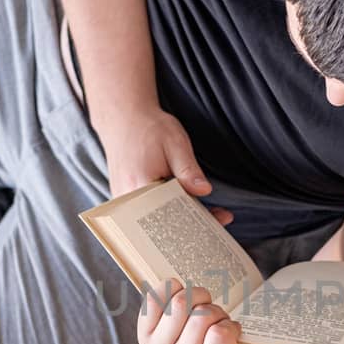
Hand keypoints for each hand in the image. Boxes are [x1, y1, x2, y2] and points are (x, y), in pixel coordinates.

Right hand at [96, 107, 231, 224]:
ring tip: (210, 216)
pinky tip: (187, 211)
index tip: (221, 218)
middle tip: (222, 218)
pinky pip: (149, 216)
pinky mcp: (125, 203)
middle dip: (194, 224)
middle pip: (165, 224)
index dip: (198, 219)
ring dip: (182, 221)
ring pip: (157, 222)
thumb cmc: (149, 128)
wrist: (122, 119)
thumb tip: (205, 190)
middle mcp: (127, 201)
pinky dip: (169, 214)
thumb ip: (188, 170)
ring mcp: (123, 204)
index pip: (172, 215)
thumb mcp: (175, 143)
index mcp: (140, 186)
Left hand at [139, 280, 318, 343]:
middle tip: (217, 321)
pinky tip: (182, 300)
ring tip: (202, 311)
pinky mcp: (144, 338)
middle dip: (215, 311)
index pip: (220, 335)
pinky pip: (154, 299)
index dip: (231, 325)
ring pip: (179, 304)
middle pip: (200, 317)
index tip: (232, 333)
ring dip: (197, 297)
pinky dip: (171, 289)